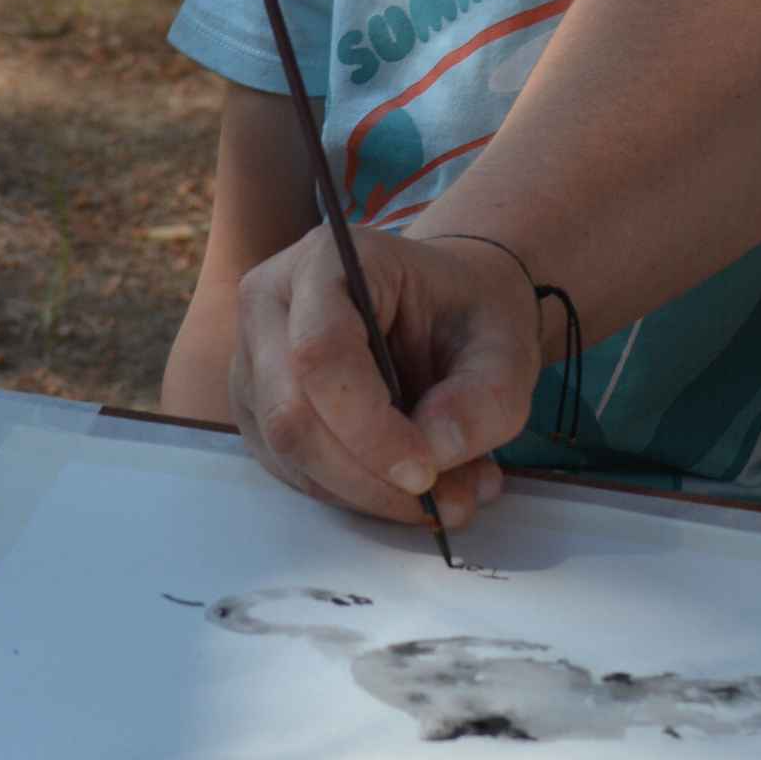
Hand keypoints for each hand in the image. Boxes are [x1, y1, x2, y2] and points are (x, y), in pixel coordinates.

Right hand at [230, 229, 540, 526]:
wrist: (448, 308)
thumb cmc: (471, 314)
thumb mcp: (507, 347)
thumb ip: (484, 398)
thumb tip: (434, 451)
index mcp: (329, 259)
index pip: (321, 352)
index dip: (368, 427)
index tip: (426, 473)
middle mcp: (271, 301)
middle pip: (292, 413)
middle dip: (367, 475)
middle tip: (447, 500)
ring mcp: (253, 358)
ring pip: (287, 453)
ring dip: (367, 493)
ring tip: (450, 494)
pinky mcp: (257, 408)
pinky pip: (291, 470)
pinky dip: (353, 494)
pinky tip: (410, 487)